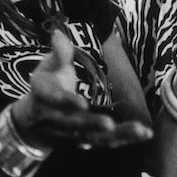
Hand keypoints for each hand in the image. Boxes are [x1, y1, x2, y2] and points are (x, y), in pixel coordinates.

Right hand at [10, 31, 152, 150]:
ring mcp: (71, 134)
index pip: (56, 100)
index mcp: (46, 97)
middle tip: (110, 124)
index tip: (83, 104)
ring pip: (94, 138)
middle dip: (93, 125)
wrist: (32, 122)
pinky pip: (104, 143)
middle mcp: (57, 120)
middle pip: (76, 125)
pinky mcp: (85, 141)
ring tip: (142, 131)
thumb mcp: (47, 67)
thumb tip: (59, 34)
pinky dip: (124, 140)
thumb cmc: (46, 87)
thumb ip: (58, 53)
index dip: (68, 102)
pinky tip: (144, 134)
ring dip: (118, 136)